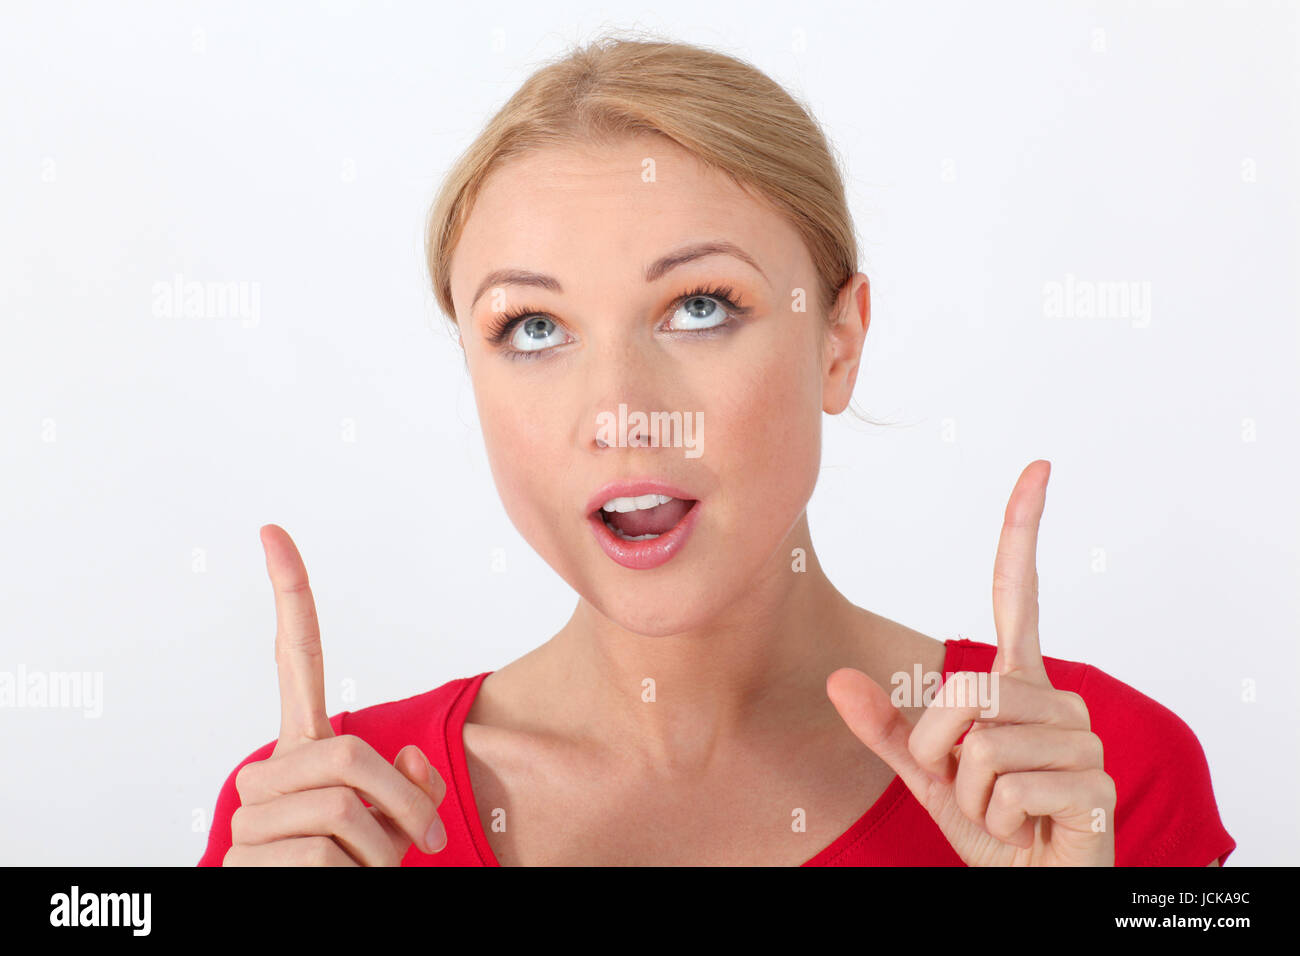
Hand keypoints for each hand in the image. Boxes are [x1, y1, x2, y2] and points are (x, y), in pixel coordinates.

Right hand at [223, 524, 448, 865]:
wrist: (300, 920)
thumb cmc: (353, 871)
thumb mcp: (395, 825)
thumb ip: (410, 787)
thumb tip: (411, 764)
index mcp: (302, 750)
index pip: (297, 662)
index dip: (291, 597)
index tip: (273, 532)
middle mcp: (268, 772)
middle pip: (350, 756)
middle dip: (404, 805)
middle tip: (423, 845)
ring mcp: (253, 815)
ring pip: (345, 812)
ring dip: (383, 854)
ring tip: (367, 875)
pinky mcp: (251, 858)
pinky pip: (331, 857)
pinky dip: (362, 880)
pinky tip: (340, 890)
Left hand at [827, 461, 1115, 865]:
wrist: (1035, 881)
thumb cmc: (990, 822)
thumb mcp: (924, 774)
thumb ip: (885, 728)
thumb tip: (838, 679)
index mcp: (1017, 683)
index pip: (1016, 596)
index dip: (1021, 533)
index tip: (1038, 468)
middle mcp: (1055, 696)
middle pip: (968, 691)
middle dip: (939, 747)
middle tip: (964, 784)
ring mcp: (1080, 738)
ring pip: (982, 744)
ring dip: (968, 792)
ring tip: (1001, 809)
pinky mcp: (1093, 783)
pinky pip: (1008, 786)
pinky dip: (994, 818)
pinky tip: (1024, 827)